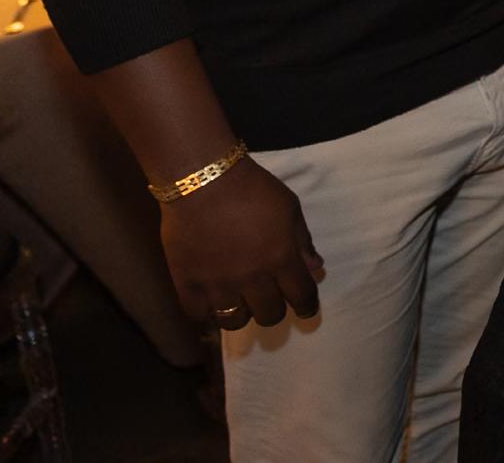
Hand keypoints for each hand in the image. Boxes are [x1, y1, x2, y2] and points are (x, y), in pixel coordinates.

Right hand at [158, 157, 322, 330]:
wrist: (203, 180)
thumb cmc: (252, 189)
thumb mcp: (290, 208)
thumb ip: (303, 241)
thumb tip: (316, 268)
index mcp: (281, 259)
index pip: (301, 296)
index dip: (307, 307)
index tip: (305, 310)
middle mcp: (252, 278)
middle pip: (269, 315)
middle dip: (274, 309)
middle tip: (268, 298)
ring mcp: (218, 284)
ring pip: (235, 322)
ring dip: (242, 314)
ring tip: (239, 301)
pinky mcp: (187, 283)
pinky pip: (198, 316)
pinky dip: (207, 313)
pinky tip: (211, 302)